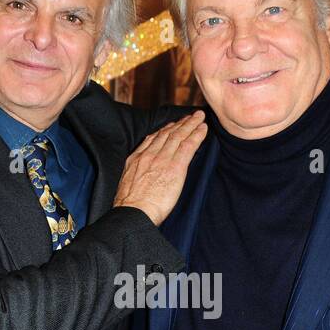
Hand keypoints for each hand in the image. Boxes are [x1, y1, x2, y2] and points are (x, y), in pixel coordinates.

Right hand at [113, 111, 207, 225]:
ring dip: (190, 124)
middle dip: (180, 123)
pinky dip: (196, 135)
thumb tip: (142, 176)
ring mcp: (162, 160)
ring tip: (199, 117)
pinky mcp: (175, 167)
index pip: (152, 140)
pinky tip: (203, 129)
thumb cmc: (130, 207)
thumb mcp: (126, 184)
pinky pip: (188, 146)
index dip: (164, 130)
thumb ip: (135, 175)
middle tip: (190, 116)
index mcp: (136, 159)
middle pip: (167, 134)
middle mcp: (149, 155)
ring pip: (178, 136)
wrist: (133, 213)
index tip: (171, 125)